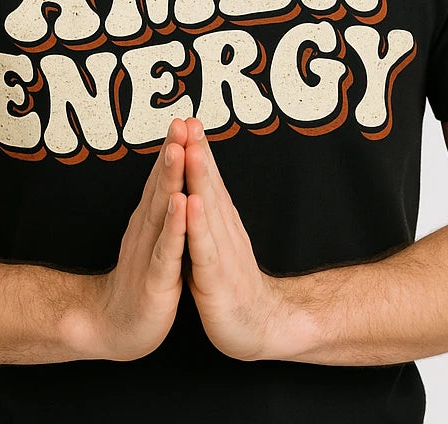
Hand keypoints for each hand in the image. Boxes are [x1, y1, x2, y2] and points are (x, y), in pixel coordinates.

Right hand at [77, 119, 187, 360]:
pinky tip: (182, 206)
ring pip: (162, 211)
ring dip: (170, 179)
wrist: (116, 327)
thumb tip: (168, 176)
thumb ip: (159, 207)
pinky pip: (167, 250)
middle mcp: (147, 230)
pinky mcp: (155, 280)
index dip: (174, 149)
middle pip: (162, 185)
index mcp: (151, 221)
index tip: (186, 119)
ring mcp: (149, 253)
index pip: (164, 179)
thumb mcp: (152, 239)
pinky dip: (175, 227)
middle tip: (180, 122)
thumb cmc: (140, 280)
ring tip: (178, 151)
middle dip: (172, 152)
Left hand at [183, 118, 293, 360]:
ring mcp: (222, 251)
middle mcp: (224, 230)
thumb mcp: (217, 242)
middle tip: (189, 121)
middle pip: (209, 184)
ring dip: (199, 177)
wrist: (260, 327)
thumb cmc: (232, 284)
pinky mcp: (215, 278)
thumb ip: (209, 213)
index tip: (187, 120)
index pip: (208, 179)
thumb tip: (198, 185)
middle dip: (197, 151)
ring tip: (191, 148)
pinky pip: (204, 247)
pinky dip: (197, 224)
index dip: (197, 149)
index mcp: (220, 222)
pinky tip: (191, 203)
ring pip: (207, 208)